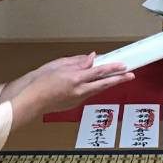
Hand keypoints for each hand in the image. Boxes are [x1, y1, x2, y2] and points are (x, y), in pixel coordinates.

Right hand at [10, 53, 132, 127]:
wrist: (31, 100)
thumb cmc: (40, 81)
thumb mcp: (58, 65)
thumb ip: (77, 62)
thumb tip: (91, 58)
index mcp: (74, 79)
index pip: (98, 72)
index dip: (112, 68)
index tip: (123, 65)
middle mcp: (79, 90)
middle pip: (103, 84)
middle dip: (118, 79)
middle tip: (131, 75)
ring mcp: (77, 99)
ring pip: (97, 89)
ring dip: (107, 83)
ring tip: (118, 77)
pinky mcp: (74, 103)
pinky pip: (89, 93)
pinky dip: (95, 87)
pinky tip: (97, 83)